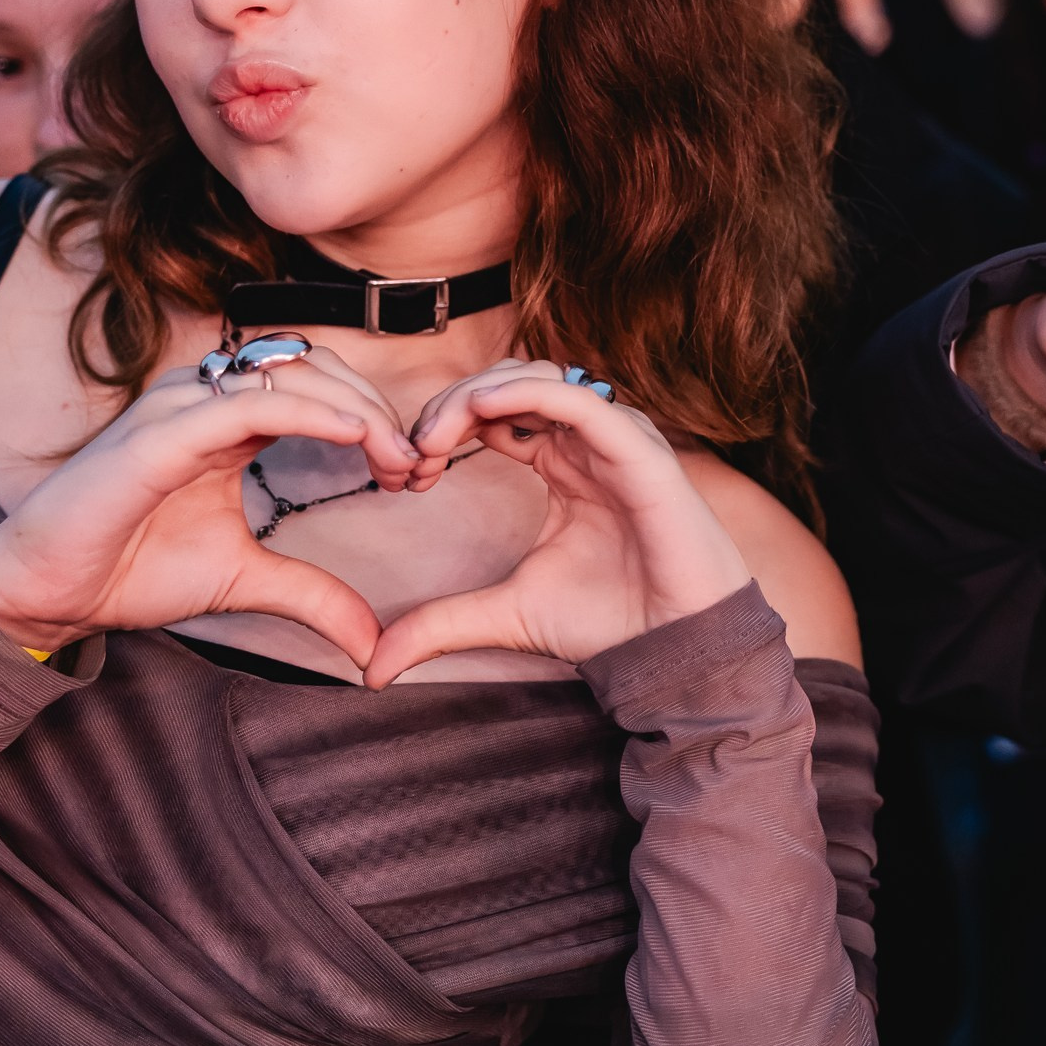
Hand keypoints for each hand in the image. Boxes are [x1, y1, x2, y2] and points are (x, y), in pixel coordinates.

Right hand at [0, 348, 420, 661]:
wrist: (47, 593)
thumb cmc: (132, 569)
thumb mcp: (244, 579)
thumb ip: (312, 595)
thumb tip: (373, 645)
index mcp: (227, 417)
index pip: (320, 385)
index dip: (376, 417)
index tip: (416, 471)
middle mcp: (205, 396)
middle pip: (317, 368)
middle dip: (379, 410)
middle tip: (417, 466)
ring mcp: (179, 407)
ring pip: (290, 374)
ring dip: (357, 410)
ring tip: (396, 458)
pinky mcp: (157, 434)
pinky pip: (244, 402)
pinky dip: (307, 411)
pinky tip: (354, 435)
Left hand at [364, 361, 750, 683]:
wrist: (674, 648)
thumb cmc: (608, 622)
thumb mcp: (505, 615)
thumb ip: (441, 624)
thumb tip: (372, 666)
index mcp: (563, 464)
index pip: (496, 413)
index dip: (445, 428)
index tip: (409, 472)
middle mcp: (589, 442)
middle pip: (510, 384)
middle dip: (452, 406)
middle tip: (414, 449)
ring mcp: (616, 440)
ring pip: (540, 380)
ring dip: (478, 395)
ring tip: (436, 435)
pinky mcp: (640, 451)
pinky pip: (581, 401)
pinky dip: (528, 394)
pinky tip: (481, 410)